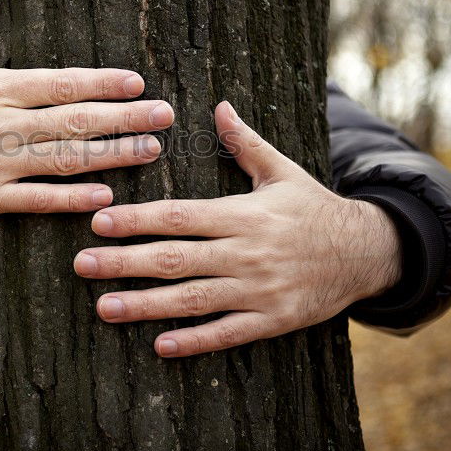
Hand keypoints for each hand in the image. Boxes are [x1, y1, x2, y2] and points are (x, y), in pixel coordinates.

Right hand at [0, 0, 173, 227]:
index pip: (60, 82)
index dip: (102, 83)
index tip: (137, 83)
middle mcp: (0, 124)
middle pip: (75, 119)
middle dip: (125, 118)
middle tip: (165, 116)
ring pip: (65, 158)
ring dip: (112, 155)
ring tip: (150, 151)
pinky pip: (35, 199)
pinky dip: (71, 198)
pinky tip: (105, 195)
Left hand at [74, 101, 402, 357]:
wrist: (368, 251)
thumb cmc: (315, 207)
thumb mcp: (282, 170)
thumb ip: (245, 142)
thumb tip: (219, 105)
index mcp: (243, 213)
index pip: (179, 216)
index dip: (136, 220)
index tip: (99, 222)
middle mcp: (247, 252)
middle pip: (175, 258)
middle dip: (124, 262)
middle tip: (82, 264)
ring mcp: (259, 290)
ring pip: (193, 299)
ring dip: (145, 305)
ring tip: (104, 308)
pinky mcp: (273, 319)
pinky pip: (228, 333)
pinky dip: (195, 340)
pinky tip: (161, 344)